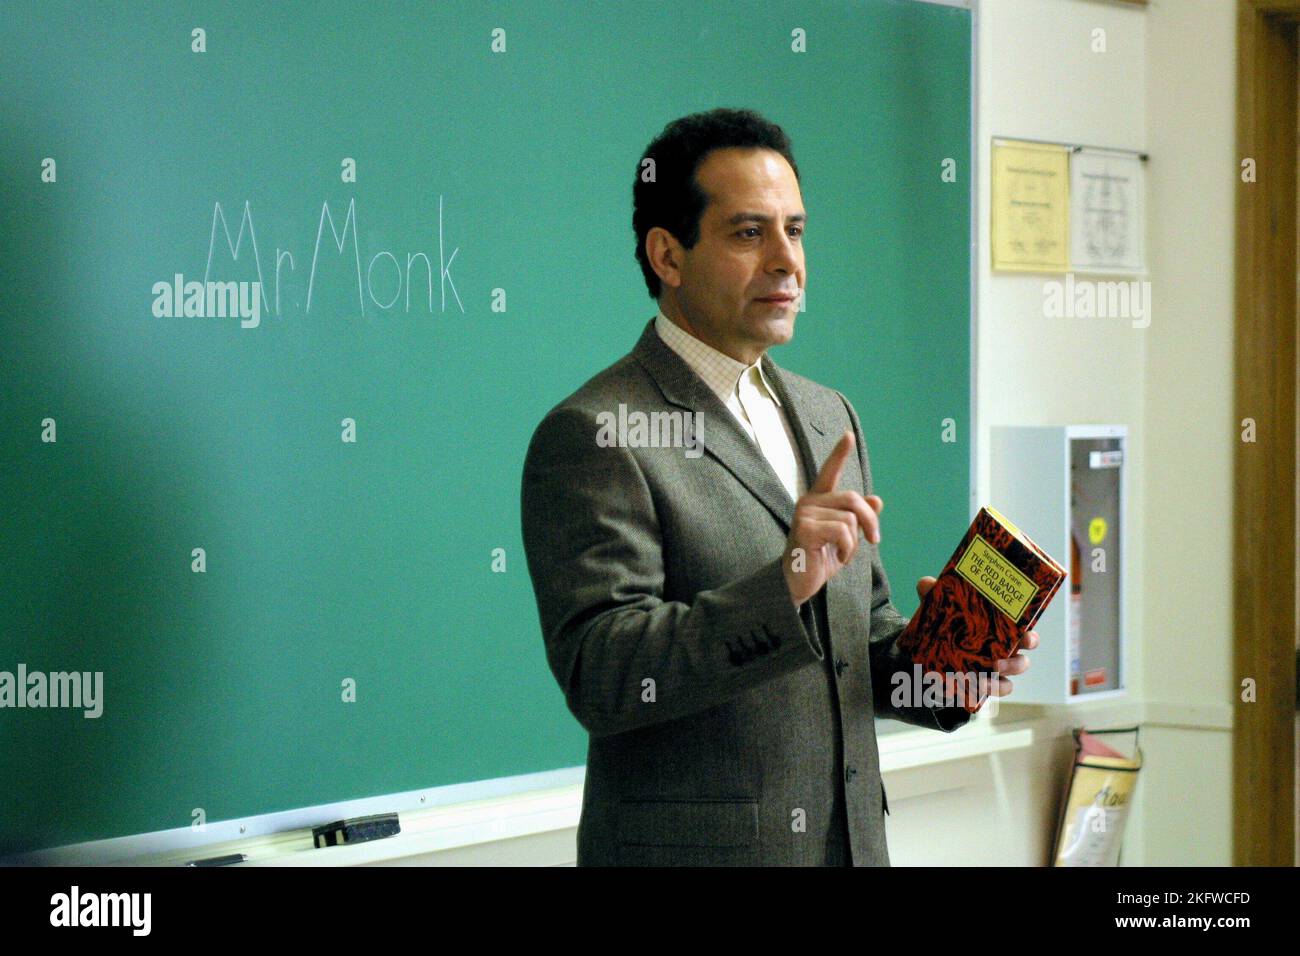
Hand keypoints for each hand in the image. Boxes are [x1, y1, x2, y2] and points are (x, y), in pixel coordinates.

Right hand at [783, 429, 882, 607]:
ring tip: (841, 554)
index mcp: (818, 501)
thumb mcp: (845, 539)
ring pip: (850, 519)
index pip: (829, 472)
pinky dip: (846, 549)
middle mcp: (809, 502)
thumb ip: (858, 519)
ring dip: (854, 542)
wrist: (797, 584)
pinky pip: (842, 532)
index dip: (839, 454)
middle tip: (874, 540)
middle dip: (869, 521)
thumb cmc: (819, 560)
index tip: (848, 436)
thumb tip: (876, 499)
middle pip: (853, 499)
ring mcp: (804, 514)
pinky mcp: (805, 528)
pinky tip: (835, 558)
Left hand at [916, 576, 1038, 704]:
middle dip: (1016, 664)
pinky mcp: (974, 690)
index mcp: (1000, 634)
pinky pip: (984, 698)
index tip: (1027, 638)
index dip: (1031, 638)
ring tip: (982, 680)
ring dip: (998, 684)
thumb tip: (927, 584)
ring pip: (1006, 685)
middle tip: (1000, 662)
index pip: (1025, 637)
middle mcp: (1001, 656)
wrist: (925, 655)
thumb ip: (934, 595)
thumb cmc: (946, 627)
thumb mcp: (940, 610)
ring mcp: (989, 677)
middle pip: (1021, 663)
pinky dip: (978, 696)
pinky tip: (968, 690)